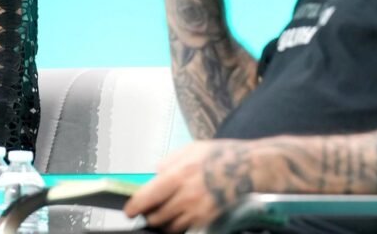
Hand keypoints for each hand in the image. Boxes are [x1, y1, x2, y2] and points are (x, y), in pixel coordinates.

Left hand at [124, 140, 253, 232]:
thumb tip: (154, 174)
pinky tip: (177, 215)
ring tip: (161, 213)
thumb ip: (168, 162)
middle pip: (156, 216)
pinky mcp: (207, 218)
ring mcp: (197, 209)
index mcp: (178, 174)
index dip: (135, 206)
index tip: (129, 210)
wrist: (247, 168)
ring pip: (169, 226)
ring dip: (161, 222)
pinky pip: (184, 228)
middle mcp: (186, 195)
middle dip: (147, 215)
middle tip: (145, 210)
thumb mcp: (189, 149)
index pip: (148, 196)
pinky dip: (176, 225)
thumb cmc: (219, 156)